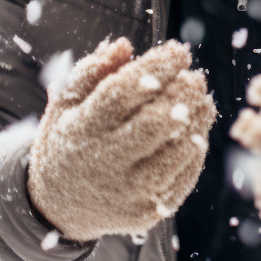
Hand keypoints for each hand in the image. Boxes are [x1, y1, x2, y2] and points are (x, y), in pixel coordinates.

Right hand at [27, 37, 215, 241]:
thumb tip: (123, 46)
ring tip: (204, 101)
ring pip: (172, 156)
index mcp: (80, 129)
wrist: (57, 207)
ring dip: (195, 124)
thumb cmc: (68, 141)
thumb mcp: (65, 105)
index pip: (121, 93)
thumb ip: (91, 73)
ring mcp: (125, 193)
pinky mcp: (143, 214)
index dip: (154, 69)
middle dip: (180, 96)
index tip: (178, 50)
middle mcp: (102, 163)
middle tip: (195, 78)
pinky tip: (198, 132)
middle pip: (151, 125)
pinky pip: (179, 182)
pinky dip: (193, 155)